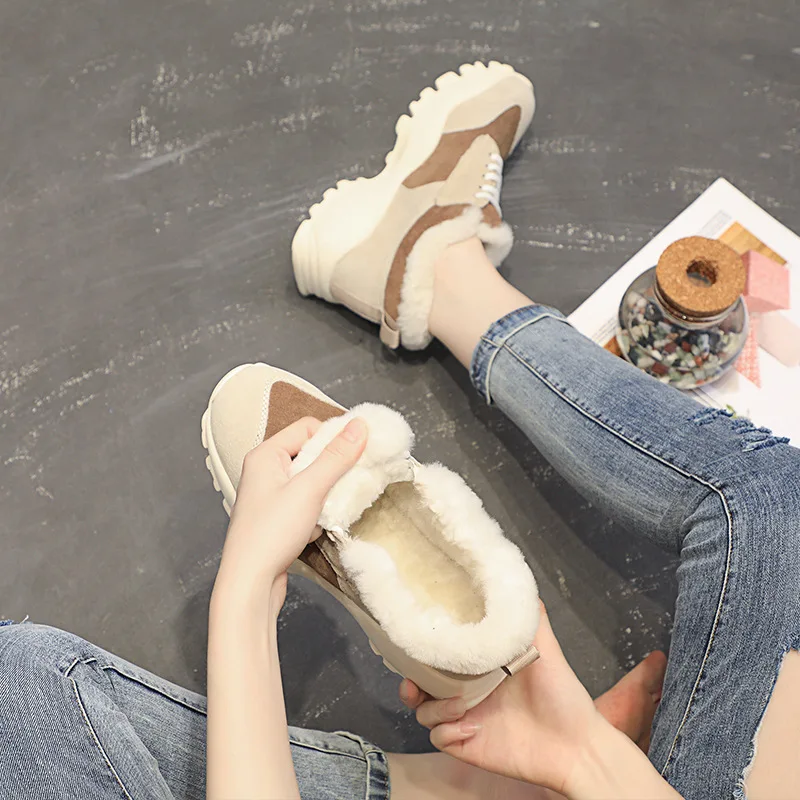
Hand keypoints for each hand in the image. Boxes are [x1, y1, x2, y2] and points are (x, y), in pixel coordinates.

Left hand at [213, 416, 366, 609]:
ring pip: (311, 479)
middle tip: (350, 479)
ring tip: (329, 507)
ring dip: (326, 491)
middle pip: (310, 453)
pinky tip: (317, 526)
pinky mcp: (276, 517)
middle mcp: (264, 470)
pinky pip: (306, 501)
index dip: (334, 436)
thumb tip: (359, 425)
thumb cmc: (271, 533)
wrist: (249, 583)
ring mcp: (269, 495)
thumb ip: (336, 456)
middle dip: (333, 467)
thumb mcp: (310, 489)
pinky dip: (318, 510)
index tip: (358, 451)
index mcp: (266, 455)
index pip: (307, 427)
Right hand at [400, 603, 650, 794]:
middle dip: (410, 683)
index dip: (421, 650)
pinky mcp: (467, 745)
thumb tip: (516, 579)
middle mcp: (467, 692)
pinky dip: (448, 730)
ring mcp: (464, 719)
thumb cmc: (561, 694)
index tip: (415, 640)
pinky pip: (440, 738)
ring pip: (424, 713)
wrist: (576, 745)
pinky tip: (472, 727)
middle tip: (414, 682)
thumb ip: (529, 616)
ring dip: (435, 708)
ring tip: (460, 705)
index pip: (438, 656)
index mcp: (479, 667)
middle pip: (421, 685)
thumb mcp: (545, 647)